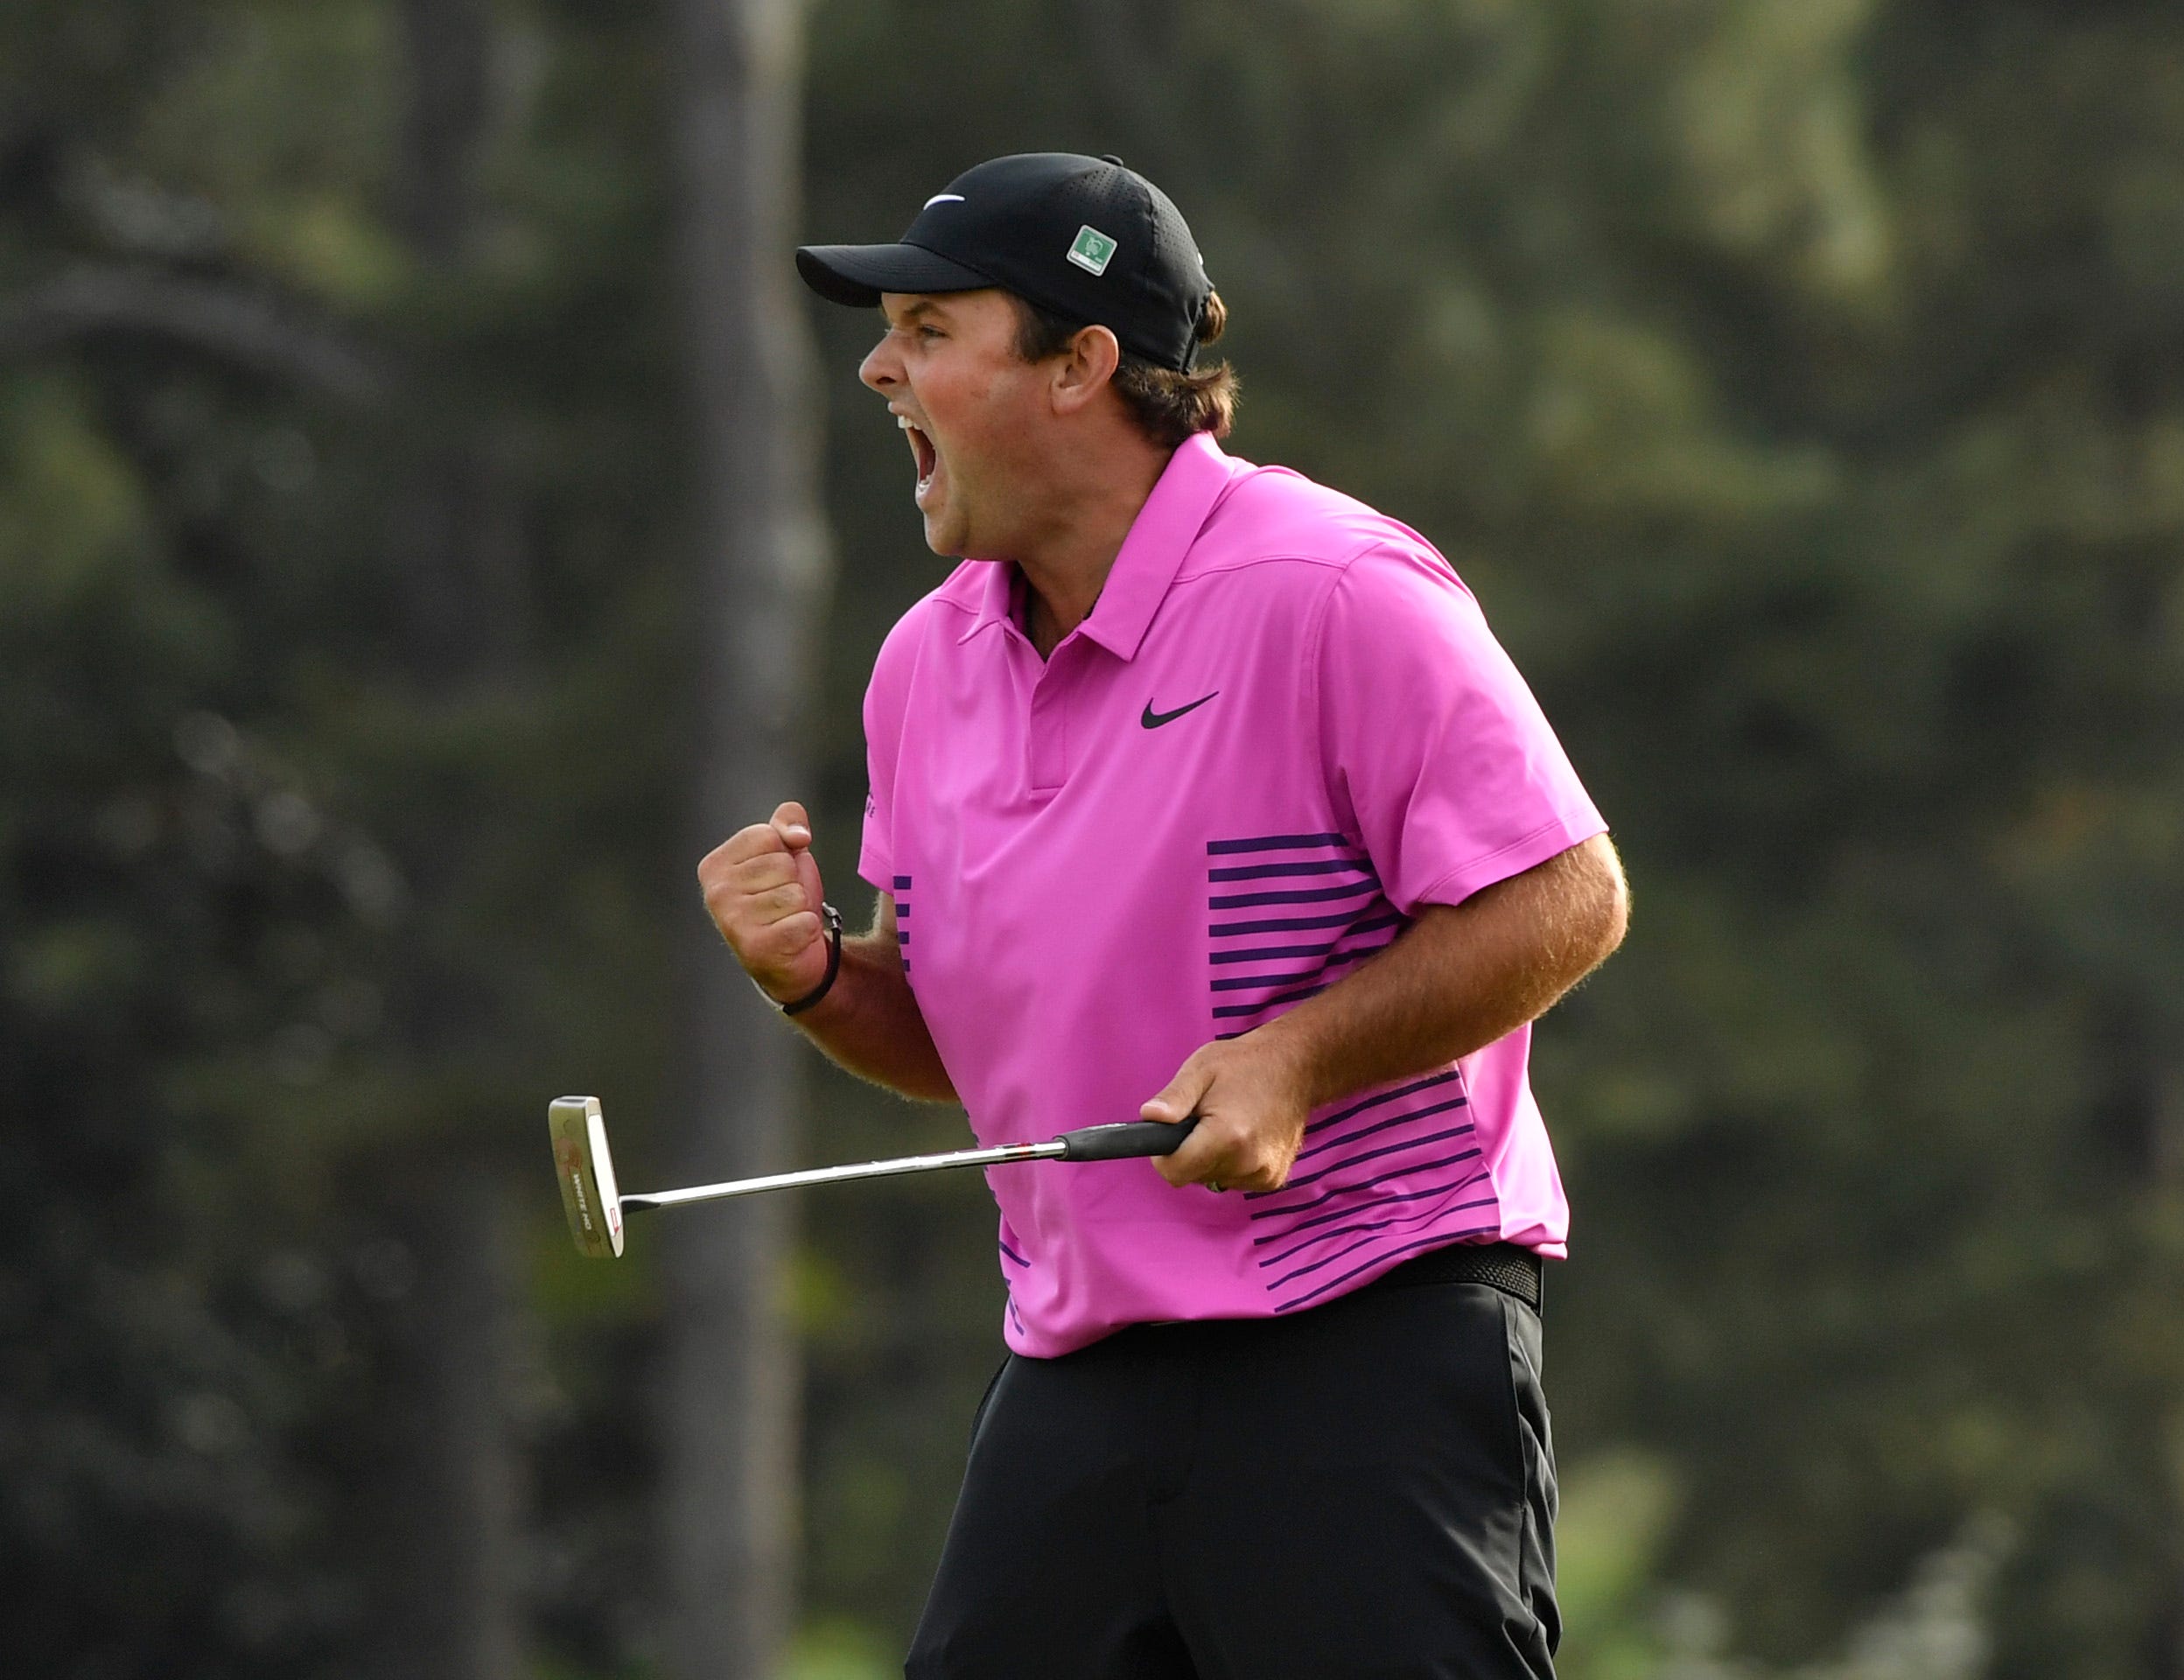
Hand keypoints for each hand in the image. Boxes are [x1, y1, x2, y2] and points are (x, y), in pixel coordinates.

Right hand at [697, 800, 828, 1002]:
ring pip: (795, 894)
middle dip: (793, 882)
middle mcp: (715, 893)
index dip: (784, 853)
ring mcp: (733, 922)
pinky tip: (792, 939)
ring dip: (800, 908)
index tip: (774, 876)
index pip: (767, 835)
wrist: (789, 957)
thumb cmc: (783, 900)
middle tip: (782, 904)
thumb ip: (788, 821)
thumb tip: (798, 834)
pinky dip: (808, 929)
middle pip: (782, 864)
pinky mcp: (757, 948)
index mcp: (714, 866)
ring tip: (786, 920)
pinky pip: (805, 922)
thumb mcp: (785, 852)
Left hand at [1140, 1031, 1313, 1193]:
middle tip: (1205, 1119)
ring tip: (1228, 1123)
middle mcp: (1248, 1162)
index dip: (1163, 1155)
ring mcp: (1264, 1174)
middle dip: (1190, 1152)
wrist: (1295, 1068)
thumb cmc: (1244, 1064)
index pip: (1175, 1172)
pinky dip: (1232, 1163)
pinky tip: (1245, 1135)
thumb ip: (1174, 1097)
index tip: (1171, 1133)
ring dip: (1212, 1158)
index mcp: (1227, 1135)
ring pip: (1213, 1179)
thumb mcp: (1201, 1069)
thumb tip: (1149, 1116)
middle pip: (1193, 1176)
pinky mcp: (1273, 1178)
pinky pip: (1234, 1179)